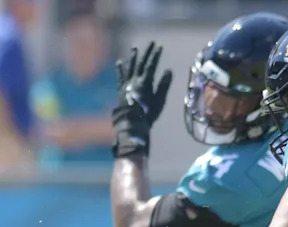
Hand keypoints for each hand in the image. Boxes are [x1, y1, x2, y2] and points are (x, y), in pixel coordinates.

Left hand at [112, 41, 172, 157]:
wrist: (130, 123)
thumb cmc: (147, 113)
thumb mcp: (159, 100)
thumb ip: (163, 85)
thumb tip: (168, 71)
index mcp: (145, 82)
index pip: (151, 65)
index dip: (156, 55)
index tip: (160, 46)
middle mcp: (134, 80)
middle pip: (141, 63)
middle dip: (147, 52)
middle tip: (151, 42)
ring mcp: (126, 84)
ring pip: (130, 68)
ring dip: (133, 58)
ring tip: (134, 49)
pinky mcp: (121, 89)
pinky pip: (120, 77)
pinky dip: (120, 69)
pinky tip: (119, 62)